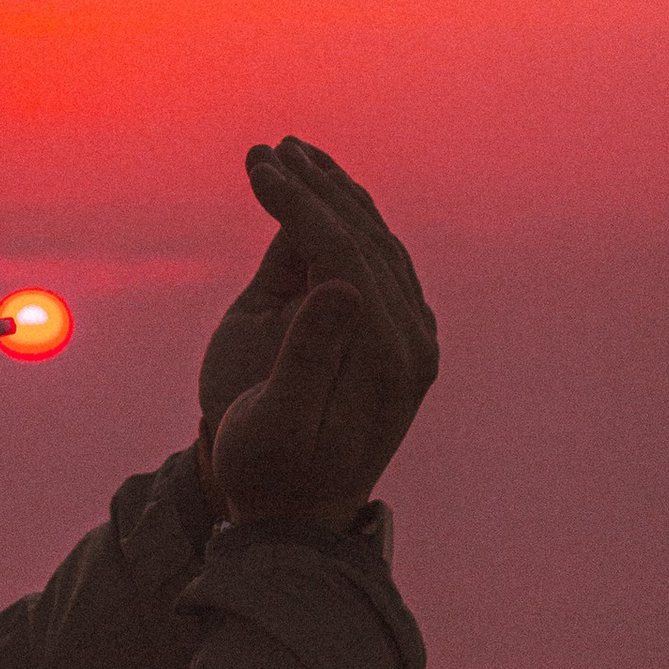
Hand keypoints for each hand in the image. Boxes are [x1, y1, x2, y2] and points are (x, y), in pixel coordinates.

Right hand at [196, 138, 437, 529]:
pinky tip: (319, 201)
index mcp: (387, 357)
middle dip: (315, 187)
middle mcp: (414, 340)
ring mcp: (412, 337)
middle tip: (266, 148)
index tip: (254, 167)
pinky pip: (378, 262)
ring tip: (290, 157)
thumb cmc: (269, 472)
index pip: (344, 253)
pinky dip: (347, 224)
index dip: (297, 204)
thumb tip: (341, 285)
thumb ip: (309, 355)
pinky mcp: (399, 338)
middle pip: (367, 237)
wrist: (298, 520)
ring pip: (378, 243)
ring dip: (334, 196)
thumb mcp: (275, 423)